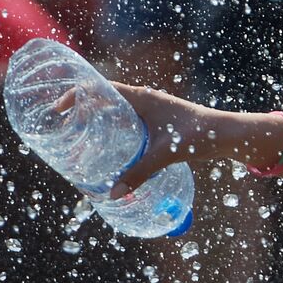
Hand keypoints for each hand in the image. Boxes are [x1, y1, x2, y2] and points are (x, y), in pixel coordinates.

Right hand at [57, 83, 214, 198]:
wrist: (224, 133)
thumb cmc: (198, 135)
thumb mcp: (166, 153)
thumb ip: (140, 173)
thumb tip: (113, 193)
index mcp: (142, 97)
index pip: (102, 88)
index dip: (77, 94)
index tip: (58, 109)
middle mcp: (144, 100)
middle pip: (104, 99)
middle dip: (81, 110)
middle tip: (61, 129)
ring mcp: (149, 110)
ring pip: (115, 111)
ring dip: (96, 121)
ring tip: (76, 140)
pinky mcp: (155, 122)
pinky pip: (126, 122)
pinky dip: (111, 131)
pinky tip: (105, 150)